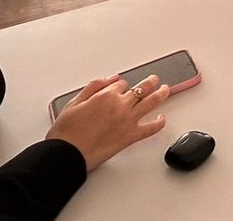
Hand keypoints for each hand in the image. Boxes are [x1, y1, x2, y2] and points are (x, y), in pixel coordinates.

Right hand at [47, 74, 169, 171]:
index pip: (121, 84)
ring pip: (151, 102)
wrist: (67, 154)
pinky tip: (162, 118)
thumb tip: (110, 79)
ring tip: (166, 89)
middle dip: (149, 82)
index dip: (121, 86)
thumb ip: (94, 87)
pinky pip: (151, 128)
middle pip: (141, 89)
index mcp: (106, 95)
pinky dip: (159, 122)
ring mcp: (128, 120)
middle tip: (154, 80)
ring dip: (162, 93)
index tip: (120, 87)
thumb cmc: (67, 132)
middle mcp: (120, 105)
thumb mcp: (74, 102)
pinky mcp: (131, 136)